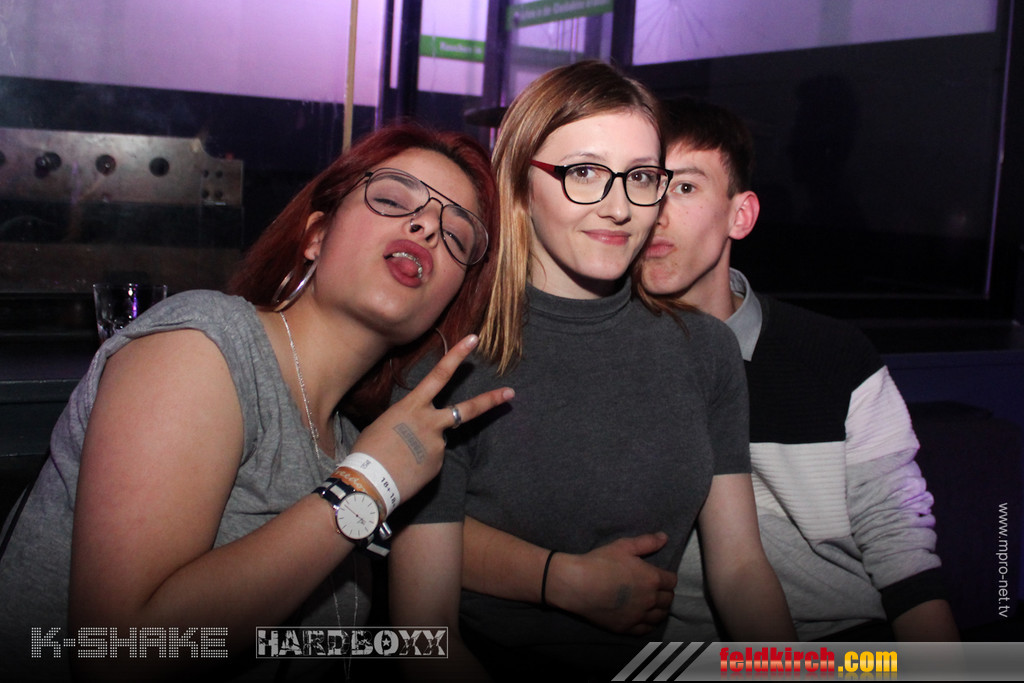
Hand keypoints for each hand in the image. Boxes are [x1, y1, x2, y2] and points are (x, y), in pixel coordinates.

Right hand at [351, 334, 513, 502]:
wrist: (370, 481)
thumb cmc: (368, 449)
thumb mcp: (385, 423)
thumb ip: (408, 420)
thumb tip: (418, 429)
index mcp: (413, 406)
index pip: (439, 375)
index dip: (457, 355)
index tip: (474, 339)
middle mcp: (431, 422)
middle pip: (467, 409)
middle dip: (491, 400)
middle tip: (510, 393)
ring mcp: (438, 444)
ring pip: (438, 440)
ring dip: (424, 447)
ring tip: (401, 459)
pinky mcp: (438, 465)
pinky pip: (432, 460)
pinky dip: (421, 463)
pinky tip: (406, 469)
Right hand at [547, 532, 675, 634]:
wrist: (578, 584)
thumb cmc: (600, 561)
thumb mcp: (624, 546)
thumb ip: (647, 542)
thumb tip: (664, 537)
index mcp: (652, 578)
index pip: (671, 581)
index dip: (668, 577)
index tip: (662, 576)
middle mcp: (650, 599)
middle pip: (668, 600)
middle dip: (665, 593)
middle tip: (657, 589)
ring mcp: (638, 616)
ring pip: (659, 616)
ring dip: (659, 609)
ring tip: (653, 605)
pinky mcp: (626, 627)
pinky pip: (645, 629)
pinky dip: (648, 624)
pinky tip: (644, 619)